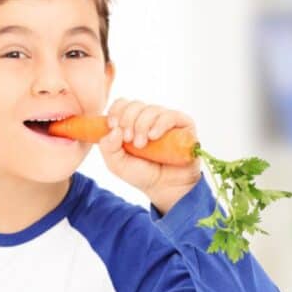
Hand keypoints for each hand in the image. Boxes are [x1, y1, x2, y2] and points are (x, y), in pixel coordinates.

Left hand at [100, 99, 201, 213]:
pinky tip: (153, 136)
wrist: (165, 187)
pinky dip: (159, 124)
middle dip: (128, 120)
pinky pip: (170, 116)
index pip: (122, 104)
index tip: (113, 126)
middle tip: (128, 140)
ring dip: (142, 125)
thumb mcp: (116, 164)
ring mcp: (165, 120)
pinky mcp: (183, 125)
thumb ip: (108, 147)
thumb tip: (114, 129)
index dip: (116, 111)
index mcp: (131, 123)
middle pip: (135, 105)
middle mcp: (148, 118)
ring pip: (151, 109)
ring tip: (141, 145)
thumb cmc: (141, 174)